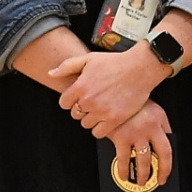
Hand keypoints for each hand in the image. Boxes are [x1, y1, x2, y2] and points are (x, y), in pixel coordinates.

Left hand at [52, 44, 167, 138]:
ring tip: (101, 110)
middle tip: (93, 103)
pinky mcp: (114, 119)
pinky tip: (106, 120)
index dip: (70, 101)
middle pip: (75, 115)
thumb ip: (67, 66)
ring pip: (86, 124)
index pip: (64, 103)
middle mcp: (89, 100)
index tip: (79, 98)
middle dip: (81, 109)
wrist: (140, 68)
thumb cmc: (115, 62)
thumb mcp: (89, 59)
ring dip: (91, 119)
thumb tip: (51, 73)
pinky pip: (98, 133)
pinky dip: (100, 128)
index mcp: (80, 86)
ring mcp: (101, 111)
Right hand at [106, 101, 174, 189]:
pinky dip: (123, 170)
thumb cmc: (131, 101)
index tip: (165, 175)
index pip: (169, 147)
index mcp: (159, 120)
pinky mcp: (120, 137)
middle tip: (156, 182)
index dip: (168, 165)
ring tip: (140, 182)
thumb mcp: (151, 109)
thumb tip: (163, 144)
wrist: (113, 91)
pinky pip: (123, 159)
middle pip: (161, 155)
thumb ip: (159, 125)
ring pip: (143, 160)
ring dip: (142, 174)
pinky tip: (123, 176)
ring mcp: (136, 133)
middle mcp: (151, 128)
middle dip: (160, 172)